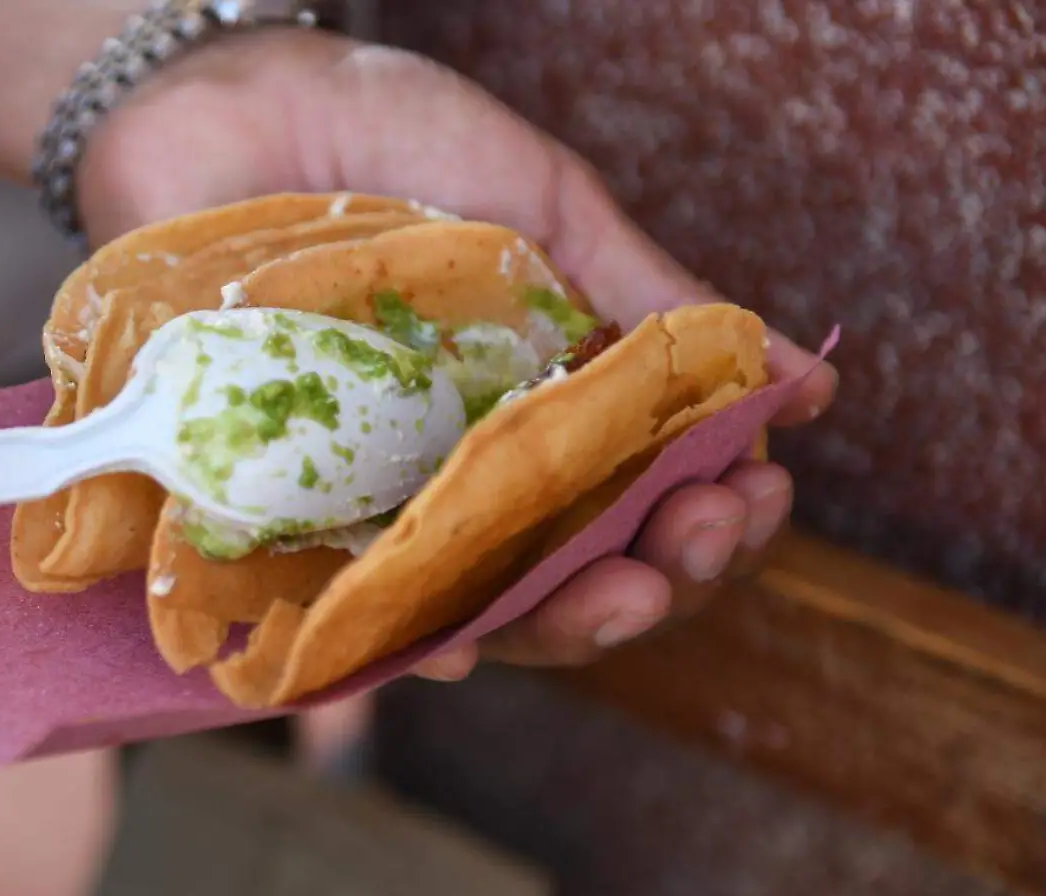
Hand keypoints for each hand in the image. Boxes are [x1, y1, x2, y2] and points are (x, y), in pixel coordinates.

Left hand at [76, 29, 836, 679]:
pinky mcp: (277, 510)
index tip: (753, 494)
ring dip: (564, 622)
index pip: (640, 504)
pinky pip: (339, 599)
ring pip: (476, 608)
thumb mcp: (551, 208)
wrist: (241, 99)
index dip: (706, 516)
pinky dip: (401, 633)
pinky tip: (458, 646)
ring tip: (627, 595)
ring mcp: (373, 499)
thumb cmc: (396, 143)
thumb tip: (804, 385)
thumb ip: (656, 302)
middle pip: (573, 576)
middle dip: (657, 578)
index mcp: (542, 413)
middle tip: (699, 541)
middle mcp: (463, 475)